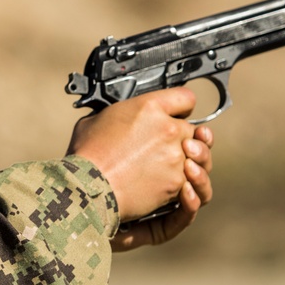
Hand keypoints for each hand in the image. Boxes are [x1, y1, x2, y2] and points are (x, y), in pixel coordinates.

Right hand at [66, 89, 207, 239]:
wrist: (88, 186)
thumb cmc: (88, 154)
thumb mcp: (96, 119)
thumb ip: (119, 114)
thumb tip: (120, 117)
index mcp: (149, 107)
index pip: (185, 98)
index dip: (180, 106)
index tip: (177, 112)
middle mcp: (168, 129)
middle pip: (191, 129)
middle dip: (180, 137)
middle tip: (163, 145)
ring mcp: (176, 157)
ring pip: (197, 155)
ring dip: (186, 160)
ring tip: (168, 165)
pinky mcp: (177, 182)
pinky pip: (189, 179)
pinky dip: (179, 182)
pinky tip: (164, 182)